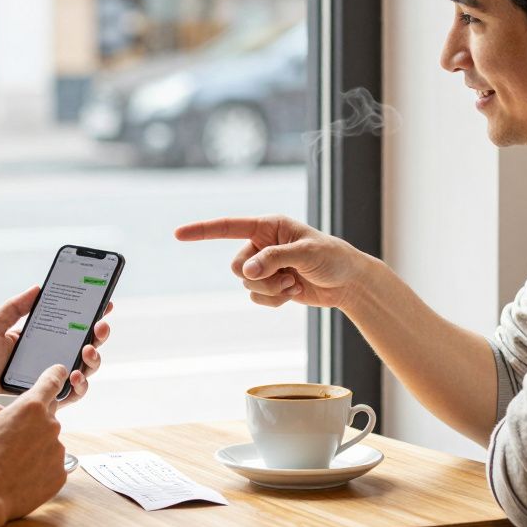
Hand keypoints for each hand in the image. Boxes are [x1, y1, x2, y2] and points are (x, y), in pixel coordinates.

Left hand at [0, 285, 111, 405]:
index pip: (71, 325)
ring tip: (87, 350)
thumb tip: (38, 287)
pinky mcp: (50, 400)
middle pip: (86, 344)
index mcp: (40, 339)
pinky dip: (81, 384)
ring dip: (94, 358)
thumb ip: (15, 307)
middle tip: (100, 325)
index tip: (104, 303)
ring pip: (86, 368)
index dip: (90, 314)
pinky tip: (75, 374)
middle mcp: (50, 358)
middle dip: (99, 333)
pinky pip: (75, 393)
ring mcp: (52, 379)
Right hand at [0, 364, 68, 522]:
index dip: (55, 374)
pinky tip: (20, 476)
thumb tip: (1, 412)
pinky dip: (39, 469)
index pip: (52, 381)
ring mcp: (57, 451)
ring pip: (48, 443)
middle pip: (46, 418)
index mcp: (31, 407)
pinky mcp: (59, 474)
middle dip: (31, 425)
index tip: (59, 371)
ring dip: (35, 448)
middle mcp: (50, 426)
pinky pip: (51, 465)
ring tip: (11, 463)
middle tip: (10, 441)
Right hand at [175, 215, 368, 310]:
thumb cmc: (332, 258)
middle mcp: (262, 244)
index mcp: (268, 226)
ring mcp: (265, 266)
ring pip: (246, 285)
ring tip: (294, 284)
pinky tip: (294, 292)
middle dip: (259, 277)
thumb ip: (274, 258)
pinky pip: (257, 298)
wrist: (349, 282)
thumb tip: (247, 270)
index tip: (178, 234)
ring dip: (271, 290)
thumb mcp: (307, 253)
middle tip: (287, 277)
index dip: (202, 230)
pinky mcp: (271, 285)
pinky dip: (274, 301)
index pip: (228, 227)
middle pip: (236, 266)